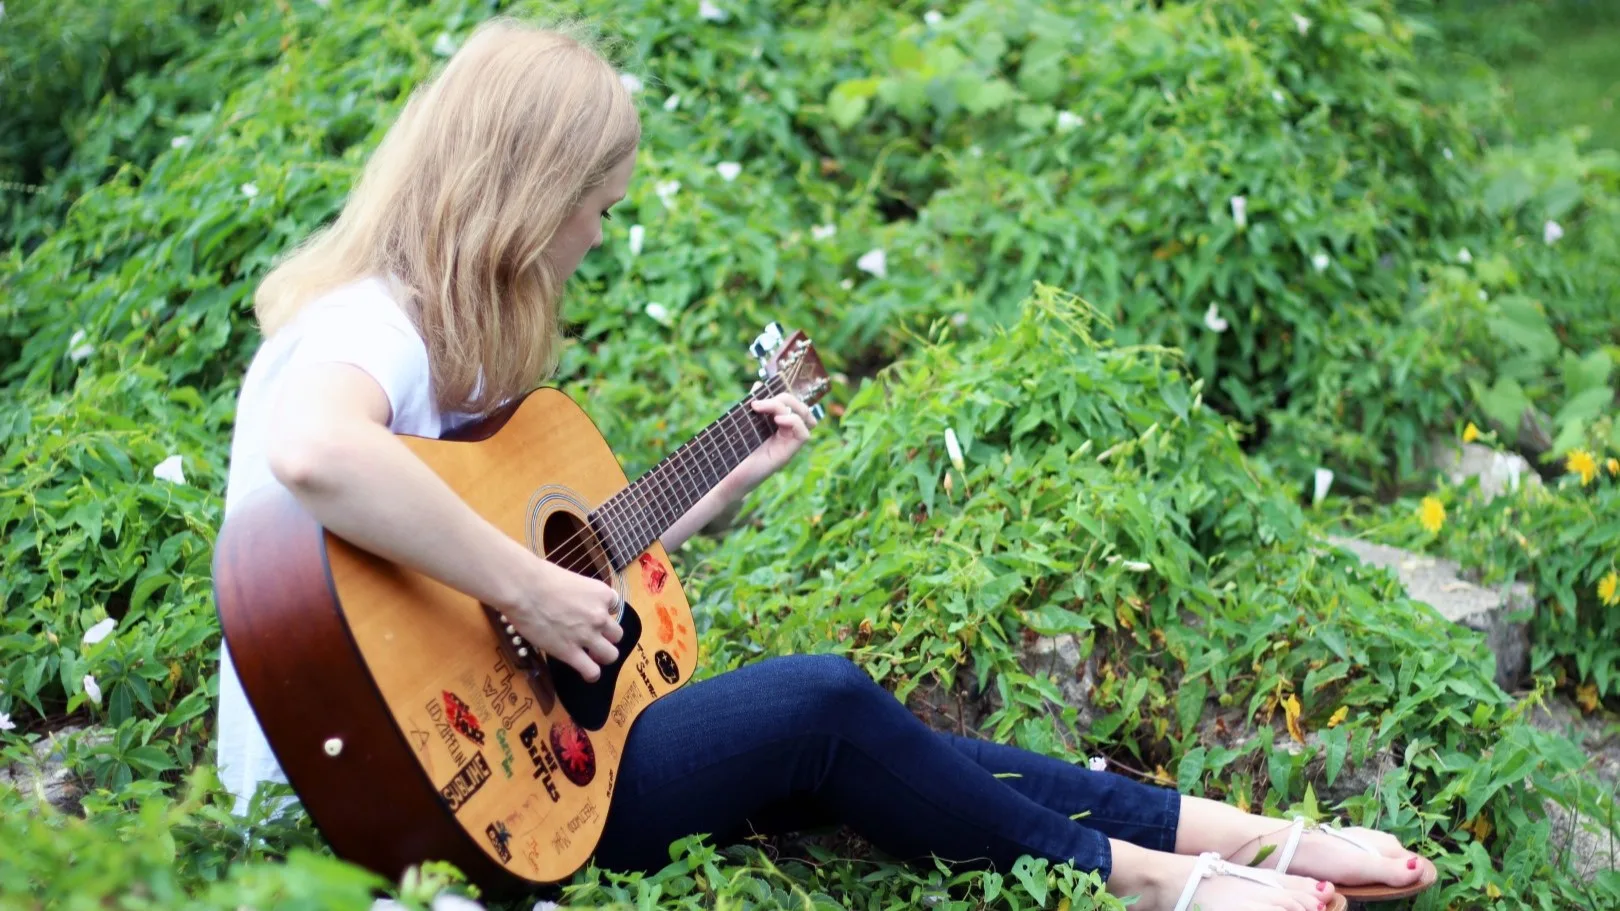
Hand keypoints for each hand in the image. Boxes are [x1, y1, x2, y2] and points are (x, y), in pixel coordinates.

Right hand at [501, 558, 622, 681]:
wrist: (524, 588)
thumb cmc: (541, 577)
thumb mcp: (572, 580)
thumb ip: (581, 595)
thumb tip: (575, 603)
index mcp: (602, 594)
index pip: (616, 607)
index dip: (604, 612)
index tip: (592, 614)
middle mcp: (600, 616)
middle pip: (617, 634)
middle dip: (606, 637)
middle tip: (592, 638)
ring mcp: (587, 636)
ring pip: (611, 655)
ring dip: (602, 656)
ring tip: (591, 656)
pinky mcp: (570, 652)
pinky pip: (592, 671)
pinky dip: (591, 674)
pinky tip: (586, 672)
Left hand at [729, 390, 816, 493]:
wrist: (724, 474)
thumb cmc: (732, 450)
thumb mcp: (744, 422)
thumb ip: (754, 405)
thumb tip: (759, 384)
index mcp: (777, 424)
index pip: (792, 404)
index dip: (783, 394)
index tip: (759, 394)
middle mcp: (785, 433)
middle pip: (801, 408)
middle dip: (785, 397)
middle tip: (760, 403)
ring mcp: (788, 444)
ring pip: (805, 417)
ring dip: (788, 407)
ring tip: (766, 409)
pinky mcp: (786, 454)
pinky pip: (803, 434)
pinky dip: (794, 422)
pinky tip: (778, 421)